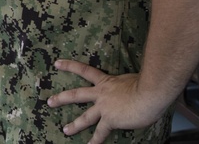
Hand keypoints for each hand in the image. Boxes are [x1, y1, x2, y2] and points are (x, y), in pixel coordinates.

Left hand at [47, 60, 170, 142]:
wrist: (149, 94)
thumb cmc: (146, 84)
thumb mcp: (130, 79)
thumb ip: (125, 84)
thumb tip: (130, 88)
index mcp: (106, 81)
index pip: (84, 70)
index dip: (70, 66)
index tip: (57, 63)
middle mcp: (101, 93)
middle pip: (76, 95)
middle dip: (62, 99)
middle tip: (49, 102)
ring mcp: (104, 107)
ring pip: (85, 117)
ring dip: (74, 125)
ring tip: (65, 130)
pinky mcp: (110, 120)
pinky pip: (101, 132)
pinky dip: (96, 141)